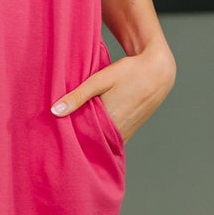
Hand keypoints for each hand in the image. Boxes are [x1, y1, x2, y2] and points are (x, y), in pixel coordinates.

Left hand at [50, 39, 175, 143]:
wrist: (158, 72)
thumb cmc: (129, 72)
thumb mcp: (100, 80)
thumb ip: (77, 96)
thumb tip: (55, 111)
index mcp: (109, 121)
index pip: (82, 138)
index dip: (68, 139)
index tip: (55, 138)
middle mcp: (118, 131)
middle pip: (91, 142)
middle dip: (77, 140)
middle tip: (60, 137)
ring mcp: (125, 132)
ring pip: (102, 142)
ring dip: (89, 139)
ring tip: (73, 134)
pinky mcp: (130, 131)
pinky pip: (111, 139)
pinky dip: (101, 137)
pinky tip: (91, 130)